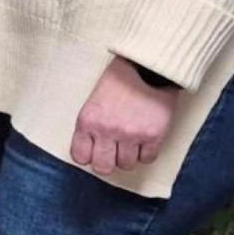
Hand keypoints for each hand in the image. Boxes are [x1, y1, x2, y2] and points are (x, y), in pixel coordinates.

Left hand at [73, 58, 176, 176]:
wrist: (147, 67)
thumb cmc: (119, 80)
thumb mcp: (94, 100)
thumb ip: (91, 124)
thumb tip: (92, 148)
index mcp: (87, 120)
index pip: (80, 157)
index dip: (88, 156)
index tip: (94, 151)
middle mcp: (107, 130)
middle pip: (103, 167)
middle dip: (108, 162)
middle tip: (114, 152)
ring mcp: (131, 134)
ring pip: (127, 165)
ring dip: (129, 155)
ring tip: (132, 141)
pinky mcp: (153, 135)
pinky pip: (148, 159)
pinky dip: (147, 152)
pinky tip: (145, 140)